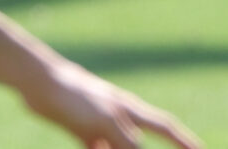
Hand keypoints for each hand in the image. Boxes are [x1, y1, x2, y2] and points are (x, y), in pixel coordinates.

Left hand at [26, 60, 201, 148]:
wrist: (43, 85)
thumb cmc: (77, 97)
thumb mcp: (104, 121)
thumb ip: (124, 139)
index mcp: (132, 111)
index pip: (166, 128)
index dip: (184, 141)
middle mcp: (123, 117)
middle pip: (144, 142)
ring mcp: (104, 124)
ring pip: (121, 147)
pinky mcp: (84, 130)